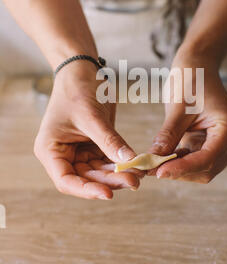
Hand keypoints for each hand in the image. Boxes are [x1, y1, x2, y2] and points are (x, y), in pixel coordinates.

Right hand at [34, 62, 142, 199]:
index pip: (66, 180)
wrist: (81, 70)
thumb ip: (109, 140)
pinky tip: (136, 165)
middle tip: (134, 181)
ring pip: (99, 172)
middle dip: (109, 181)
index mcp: (50, 150)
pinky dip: (120, 163)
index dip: (86, 190)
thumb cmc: (77, 88)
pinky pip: (107, 161)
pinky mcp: (93, 146)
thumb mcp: (92, 116)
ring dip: (118, 174)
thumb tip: (129, 161)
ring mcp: (78, 152)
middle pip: (85, 178)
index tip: (108, 193)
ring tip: (139, 174)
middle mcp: (62, 155)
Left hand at [149, 50, 226, 182]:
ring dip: (179, 168)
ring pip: (202, 169)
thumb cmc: (191, 79)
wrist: (199, 66)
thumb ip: (168, 136)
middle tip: (150, 168)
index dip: (182, 169)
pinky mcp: (215, 144)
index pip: (207, 159)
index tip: (157, 172)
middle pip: (206, 169)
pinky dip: (181, 161)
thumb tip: (152, 160)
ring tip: (154, 161)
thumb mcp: (178, 108)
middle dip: (179, 171)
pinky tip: (164, 155)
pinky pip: (198, 160)